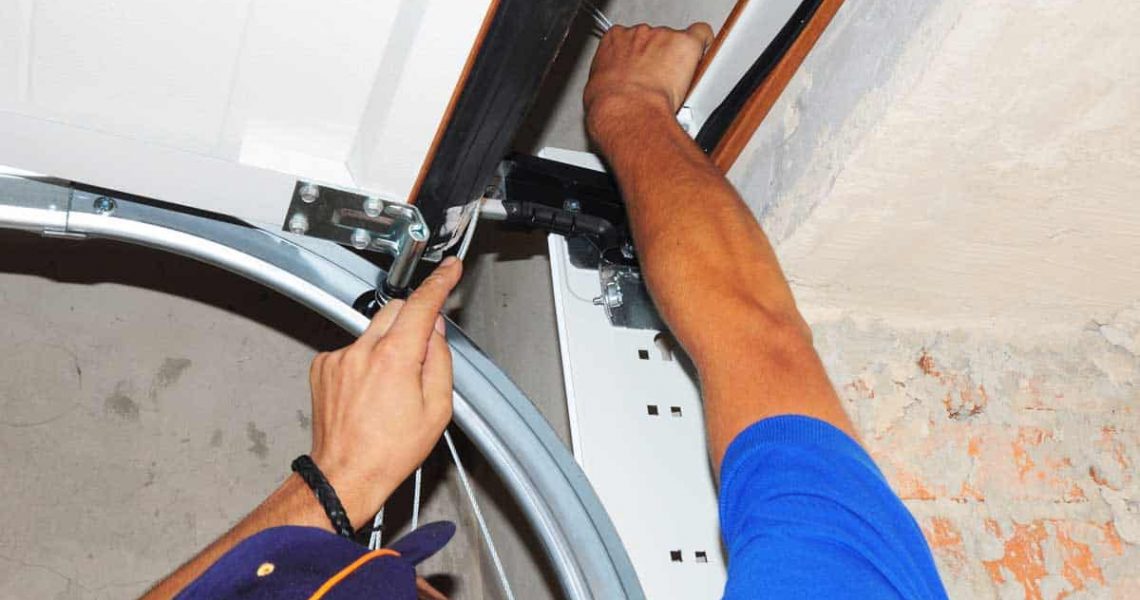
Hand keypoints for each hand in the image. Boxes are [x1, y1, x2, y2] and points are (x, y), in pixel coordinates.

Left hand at [307, 257, 462, 527]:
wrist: (346, 474)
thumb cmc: (389, 451)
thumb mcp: (437, 409)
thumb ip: (439, 361)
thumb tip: (434, 333)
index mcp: (395, 359)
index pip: (422, 305)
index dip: (440, 283)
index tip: (450, 270)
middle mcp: (362, 351)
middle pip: (396, 310)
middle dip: (413, 322)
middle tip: (421, 355)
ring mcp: (338, 358)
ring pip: (373, 330)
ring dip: (388, 345)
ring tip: (390, 387)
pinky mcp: (323, 366)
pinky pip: (353, 348)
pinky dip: (365, 359)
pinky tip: (369, 391)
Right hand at [584, 22, 712, 143]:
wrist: (626, 110)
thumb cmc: (609, 104)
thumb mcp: (599, 89)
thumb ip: (613, 77)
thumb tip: (617, 89)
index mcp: (614, 39)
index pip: (630, 39)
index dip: (640, 57)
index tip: (644, 69)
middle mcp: (637, 33)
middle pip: (656, 39)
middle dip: (660, 58)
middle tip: (660, 81)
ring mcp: (662, 36)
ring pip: (677, 41)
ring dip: (678, 59)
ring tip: (674, 85)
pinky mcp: (684, 42)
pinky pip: (701, 35)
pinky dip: (703, 46)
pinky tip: (699, 62)